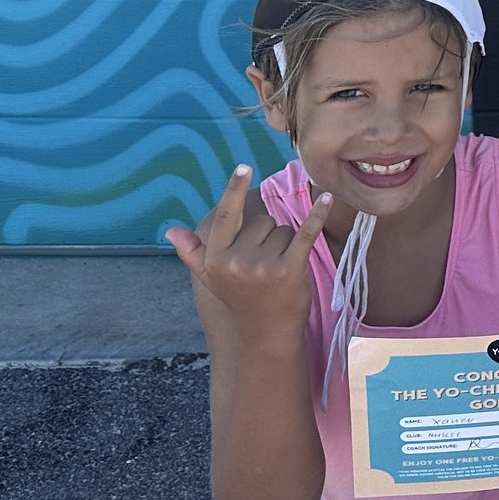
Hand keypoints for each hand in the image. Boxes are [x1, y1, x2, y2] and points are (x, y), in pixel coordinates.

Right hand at [164, 165, 332, 335]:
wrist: (266, 333)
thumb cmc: (240, 300)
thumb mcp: (211, 278)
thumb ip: (193, 252)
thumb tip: (171, 231)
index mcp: (216, 258)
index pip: (226, 215)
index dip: (234, 189)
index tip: (243, 166)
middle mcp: (236, 260)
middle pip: (263, 221)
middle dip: (268, 236)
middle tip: (265, 263)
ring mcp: (263, 266)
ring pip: (284, 229)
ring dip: (287, 243)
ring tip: (278, 269)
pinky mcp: (290, 269)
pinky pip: (306, 232)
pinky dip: (318, 214)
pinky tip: (326, 198)